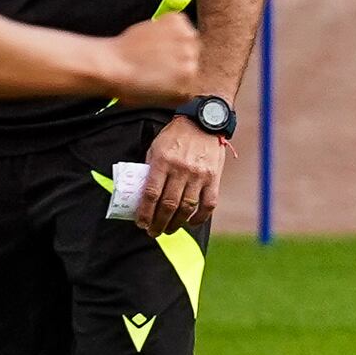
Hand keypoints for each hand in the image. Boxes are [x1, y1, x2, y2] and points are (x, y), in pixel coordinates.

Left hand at [103, 16, 198, 105]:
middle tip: (158, 58)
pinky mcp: (177, 22)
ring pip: (188, 37)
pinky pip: (179, 21)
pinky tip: (153, 34)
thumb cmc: (127, 83)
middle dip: (178, 55)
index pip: (195, 75)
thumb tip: (187, 82)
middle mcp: (193, 62)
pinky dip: (167, 24)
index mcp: (191, 86)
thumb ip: (180, 90)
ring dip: (175, 39)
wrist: (109, 64)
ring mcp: (186, 41)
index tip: (169, 71)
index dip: (181, 72)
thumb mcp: (161, 100)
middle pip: (193, 54)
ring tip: (154, 46)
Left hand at [139, 115, 227, 240]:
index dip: (145, 212)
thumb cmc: (176, 135)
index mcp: (163, 162)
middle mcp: (181, 170)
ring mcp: (199, 175)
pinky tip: (191, 222)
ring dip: (177, 223)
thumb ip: (150, 168)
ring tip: (169, 230)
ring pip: (187, 207)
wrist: (204, 122)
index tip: (141, 224)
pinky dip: (200, 217)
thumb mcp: (156, 148)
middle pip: (168, 205)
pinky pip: (208, 204)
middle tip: (153, 232)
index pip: (151, 194)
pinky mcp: (214, 178)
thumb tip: (142, 192)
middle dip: (159, 223)